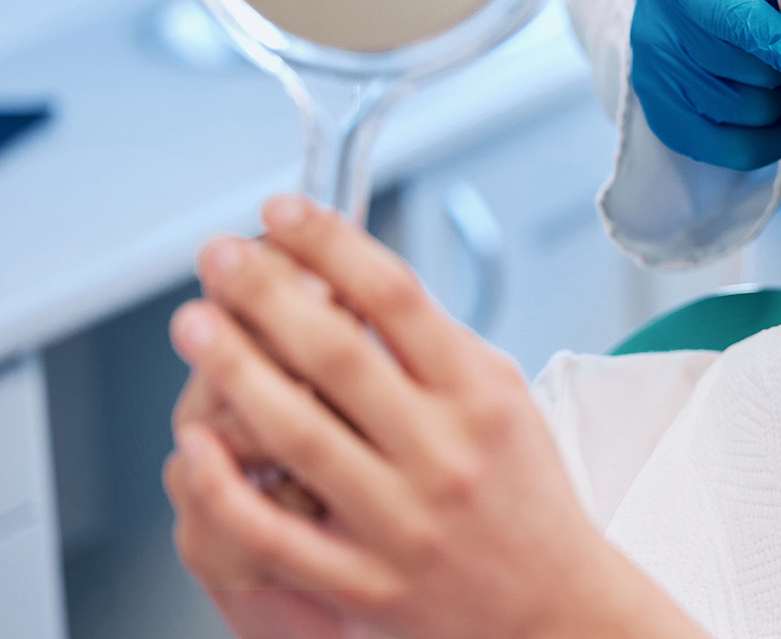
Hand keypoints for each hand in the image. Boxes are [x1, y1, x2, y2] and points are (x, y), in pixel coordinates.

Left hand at [167, 196, 702, 638]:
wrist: (554, 607)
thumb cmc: (525, 495)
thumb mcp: (506, 398)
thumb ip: (437, 346)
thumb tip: (351, 282)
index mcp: (481, 398)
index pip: (397, 298)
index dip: (332, 244)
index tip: (286, 212)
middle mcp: (442, 454)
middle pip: (337, 355)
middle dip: (266, 294)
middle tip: (220, 257)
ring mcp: (401, 522)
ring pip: (298, 435)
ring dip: (235, 370)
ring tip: (196, 325)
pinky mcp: (365, 583)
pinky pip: (276, 532)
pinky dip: (227, 487)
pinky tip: (195, 446)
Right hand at [631, 0, 780, 170]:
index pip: (711, 10)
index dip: (755, 33)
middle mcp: (652, 24)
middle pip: (726, 68)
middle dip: (774, 66)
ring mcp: (653, 74)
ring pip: (730, 110)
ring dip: (774, 100)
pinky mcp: (664, 117)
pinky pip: (724, 145)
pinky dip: (763, 135)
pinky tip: (780, 104)